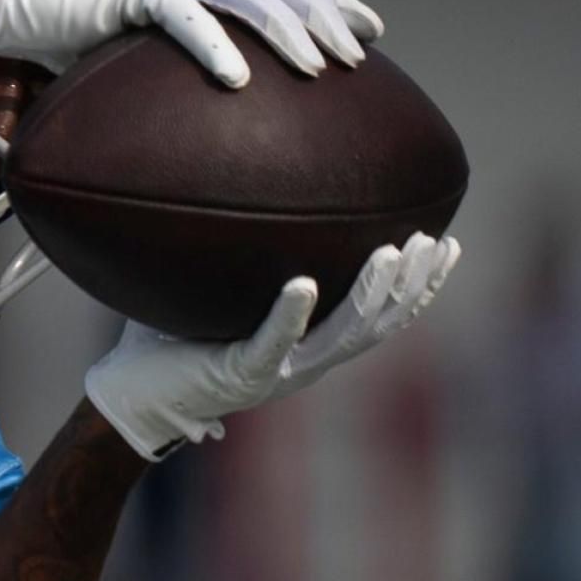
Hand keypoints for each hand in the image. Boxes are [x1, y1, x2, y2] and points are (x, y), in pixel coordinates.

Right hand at [0, 0, 383, 83]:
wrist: (17, 5)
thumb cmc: (76, 39)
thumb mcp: (145, 57)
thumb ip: (182, 76)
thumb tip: (220, 125)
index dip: (331, 2)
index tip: (373, 31)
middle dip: (327, 17)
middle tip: (361, 56)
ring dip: (287, 31)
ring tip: (318, 68)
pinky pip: (183, 18)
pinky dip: (214, 45)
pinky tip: (238, 78)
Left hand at [84, 233, 461, 458]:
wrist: (131, 398)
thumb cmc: (170, 339)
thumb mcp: (219, 292)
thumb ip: (240, 253)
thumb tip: (241, 183)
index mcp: (308, 346)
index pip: (380, 318)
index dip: (419, 288)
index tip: (449, 246)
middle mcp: (303, 362)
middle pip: (378, 326)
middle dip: (412, 285)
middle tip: (435, 241)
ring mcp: (275, 372)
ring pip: (340, 337)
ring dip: (368, 295)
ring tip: (391, 252)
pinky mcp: (238, 375)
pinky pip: (269, 342)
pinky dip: (289, 314)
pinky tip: (302, 283)